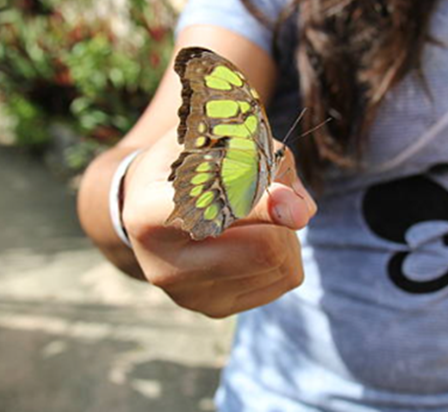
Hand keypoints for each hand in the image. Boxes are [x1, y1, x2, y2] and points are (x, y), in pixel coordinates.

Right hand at [121, 130, 316, 317]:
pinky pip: (283, 281)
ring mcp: (189, 294)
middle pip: (264, 249)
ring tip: (256, 215)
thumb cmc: (184, 162)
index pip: (219, 216)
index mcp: (151, 214)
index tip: (295, 209)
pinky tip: (257, 237)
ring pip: (281, 267)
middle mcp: (165, 265)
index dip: (262, 208)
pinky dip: (285, 254)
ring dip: (285, 234)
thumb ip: (260, 158)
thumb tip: (302, 211)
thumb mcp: (210, 139)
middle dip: (282, 218)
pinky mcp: (214, 308)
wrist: (145, 204)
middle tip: (272, 195)